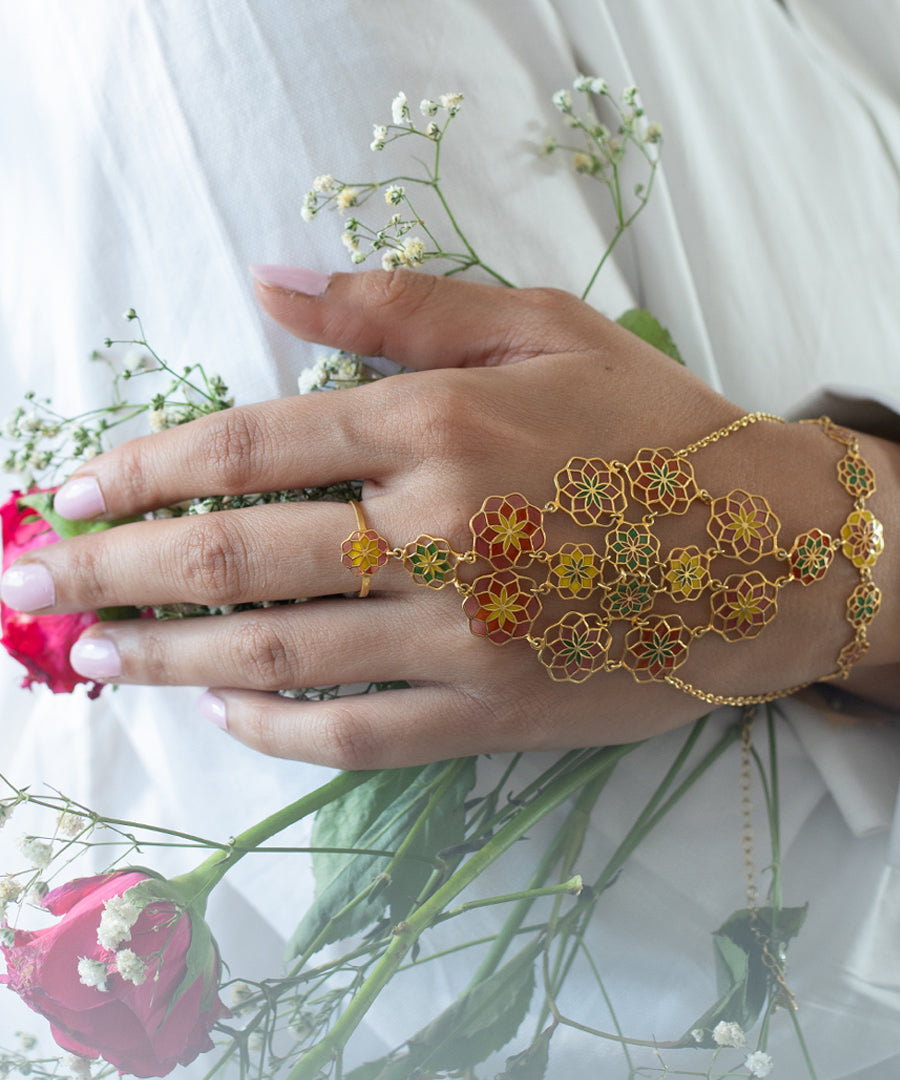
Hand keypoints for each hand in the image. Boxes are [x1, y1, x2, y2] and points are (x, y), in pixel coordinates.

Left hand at [2, 269, 896, 764]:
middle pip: (236, 556)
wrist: (768, 550)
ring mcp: (463, 635)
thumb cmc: (653, 428)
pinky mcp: (491, 713)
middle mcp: (437, 530)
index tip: (70, 488)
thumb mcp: (540, 328)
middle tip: (29, 589)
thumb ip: (400, 304)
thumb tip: (270, 279)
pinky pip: (355, 736)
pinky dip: (274, 732)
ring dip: (166, 659)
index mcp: (440, 422)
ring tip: (94, 660)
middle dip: (114, 571)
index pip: (249, 445)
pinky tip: (223, 715)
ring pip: (277, 657)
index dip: (143, 466)